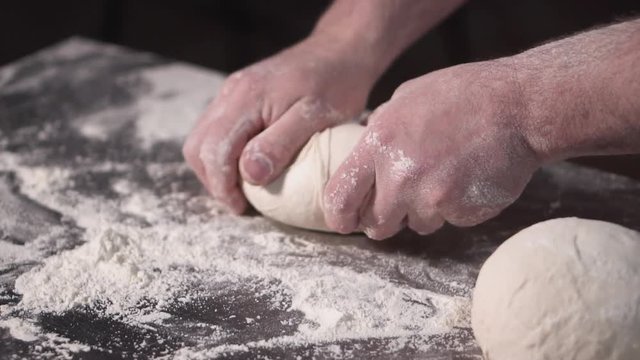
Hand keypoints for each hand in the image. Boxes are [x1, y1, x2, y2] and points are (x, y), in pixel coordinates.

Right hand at [182, 35, 377, 212]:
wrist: (341, 50)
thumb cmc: (336, 84)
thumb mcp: (316, 116)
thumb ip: (280, 143)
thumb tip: (250, 175)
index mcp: (246, 97)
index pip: (214, 149)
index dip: (222, 185)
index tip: (242, 208)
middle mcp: (231, 93)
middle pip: (197, 146)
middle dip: (213, 180)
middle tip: (240, 203)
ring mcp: (232, 93)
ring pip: (203, 139)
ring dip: (215, 169)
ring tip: (243, 190)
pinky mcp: (239, 96)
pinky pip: (217, 130)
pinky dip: (224, 154)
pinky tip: (248, 167)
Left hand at [323, 60, 540, 238]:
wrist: (518, 105)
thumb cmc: (461, 96)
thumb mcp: (405, 99)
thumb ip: (379, 132)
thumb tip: (361, 160)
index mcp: (379, 144)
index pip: (339, 198)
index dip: (338, 217)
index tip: (344, 221)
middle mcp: (401, 176)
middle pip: (376, 225)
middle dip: (384, 219)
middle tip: (399, 203)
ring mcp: (433, 197)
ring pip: (415, 225)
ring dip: (424, 210)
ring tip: (444, 175)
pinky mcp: (462, 211)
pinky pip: (448, 221)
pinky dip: (454, 208)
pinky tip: (466, 178)